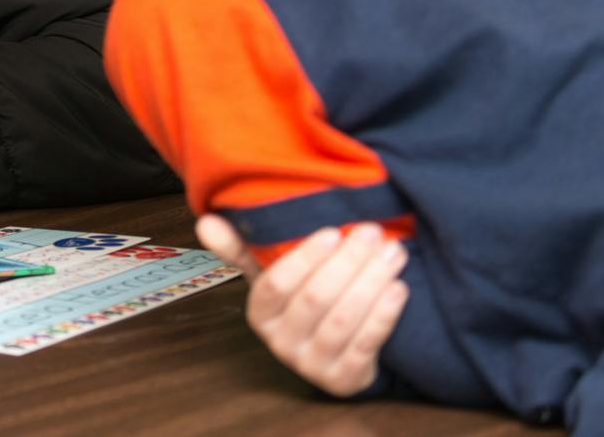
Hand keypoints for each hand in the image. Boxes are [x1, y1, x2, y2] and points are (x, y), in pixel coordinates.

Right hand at [197, 216, 408, 397]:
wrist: (335, 357)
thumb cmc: (303, 303)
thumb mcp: (272, 277)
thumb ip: (241, 249)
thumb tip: (205, 223)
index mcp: (259, 314)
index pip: (276, 284)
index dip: (304, 258)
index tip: (332, 231)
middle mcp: (281, 343)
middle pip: (315, 299)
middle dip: (347, 263)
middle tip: (372, 233)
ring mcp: (312, 365)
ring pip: (343, 320)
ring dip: (371, 283)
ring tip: (393, 253)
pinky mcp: (343, 380)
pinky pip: (366, 344)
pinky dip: (384, 314)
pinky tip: (398, 288)